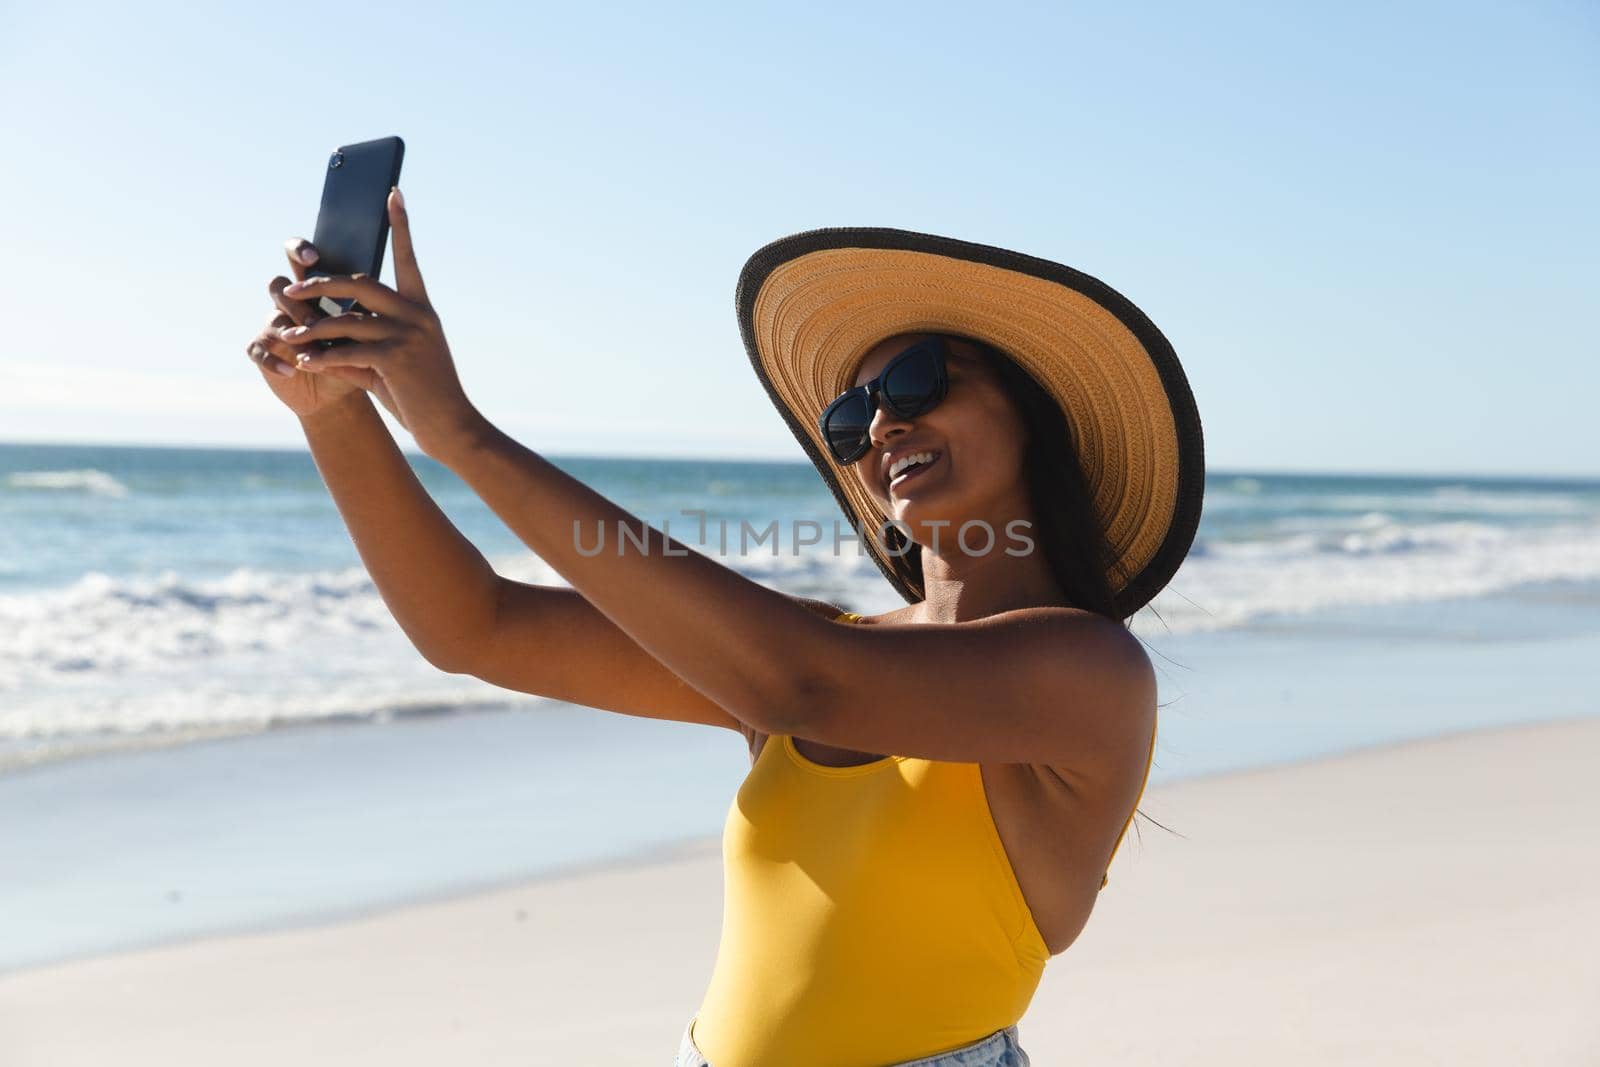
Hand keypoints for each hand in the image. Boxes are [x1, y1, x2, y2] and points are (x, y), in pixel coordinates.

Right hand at [244, 235, 378, 418]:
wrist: (339, 393)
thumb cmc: (355, 357)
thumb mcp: (366, 334)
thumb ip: (366, 310)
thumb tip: (378, 287)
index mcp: (315, 291)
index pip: (301, 258)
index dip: (301, 250)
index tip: (314, 256)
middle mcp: (291, 303)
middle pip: (280, 283)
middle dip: (293, 293)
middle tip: (306, 300)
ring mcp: (274, 325)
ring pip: (273, 315)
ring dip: (291, 327)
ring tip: (308, 341)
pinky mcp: (263, 349)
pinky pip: (257, 349)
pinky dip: (272, 360)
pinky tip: (290, 369)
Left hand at [276, 188, 488, 459]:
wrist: (452, 428)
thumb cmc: (423, 396)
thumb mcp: (397, 362)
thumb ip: (367, 341)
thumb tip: (324, 332)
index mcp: (422, 309)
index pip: (409, 258)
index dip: (400, 225)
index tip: (392, 192)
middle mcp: (418, 315)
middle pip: (360, 282)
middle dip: (321, 283)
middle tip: (290, 289)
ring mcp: (408, 336)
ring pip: (346, 319)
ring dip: (311, 328)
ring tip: (289, 337)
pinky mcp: (397, 359)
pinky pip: (346, 351)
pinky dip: (321, 357)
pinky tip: (304, 363)